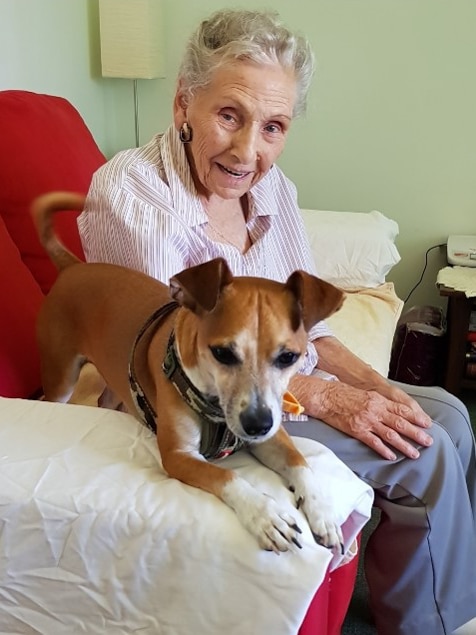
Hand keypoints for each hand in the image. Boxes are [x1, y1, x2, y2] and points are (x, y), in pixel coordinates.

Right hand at [318, 380, 432, 459]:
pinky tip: (392, 456)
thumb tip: (392, 411)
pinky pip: (374, 442)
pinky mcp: (357, 430)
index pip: (402, 409)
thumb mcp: (365, 394)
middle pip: (400, 423)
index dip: (416, 417)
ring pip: (390, 434)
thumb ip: (379, 402)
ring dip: (404, 445)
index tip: (427, 424)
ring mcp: (367, 421)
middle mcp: (375, 410)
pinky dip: (384, 450)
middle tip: (428, 441)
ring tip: (415, 453)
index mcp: (379, 400)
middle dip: (416, 433)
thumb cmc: (343, 393)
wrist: (325, 396)